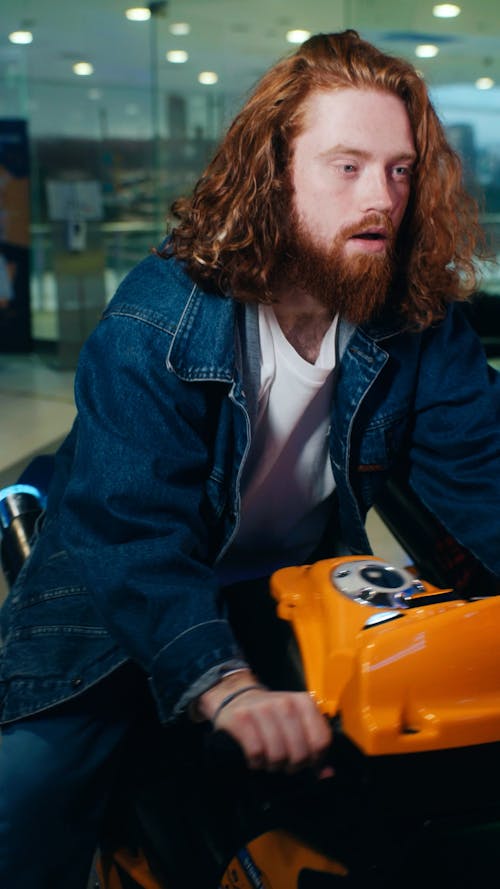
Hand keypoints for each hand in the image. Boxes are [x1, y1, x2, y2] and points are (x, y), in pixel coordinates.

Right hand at [196, 672, 332, 774]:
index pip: (321, 741)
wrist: (238, 697)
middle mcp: (285, 703)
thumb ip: (314, 746)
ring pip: (278, 755)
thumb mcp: (297, 723)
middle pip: (300, 752)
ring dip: (274, 766)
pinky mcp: (242, 718)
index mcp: (304, 702)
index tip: (307, 762)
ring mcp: (262, 709)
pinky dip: (257, 762)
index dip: (316, 760)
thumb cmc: (273, 717)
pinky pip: (256, 753)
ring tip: (271, 761)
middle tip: (286, 764)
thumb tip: (327, 774)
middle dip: (293, 766)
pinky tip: (256, 758)